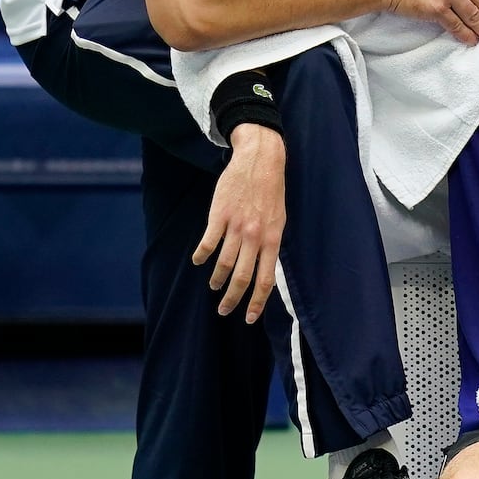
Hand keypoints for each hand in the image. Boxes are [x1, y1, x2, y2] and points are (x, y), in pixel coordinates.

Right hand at [191, 124, 285, 322]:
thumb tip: (265, 269)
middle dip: (232, 298)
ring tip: (214, 285)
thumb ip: (271, 244)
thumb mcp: (279, 219)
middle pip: (242, 277)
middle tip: (223, 310)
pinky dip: (202, 256)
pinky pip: (208, 242)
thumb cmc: (271, 191)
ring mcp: (236, 226)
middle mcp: (255, 236)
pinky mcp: (220, 215)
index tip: (249, 318)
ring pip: (224, 263)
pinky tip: (199, 261)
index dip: (257, 302)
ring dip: (217, 278)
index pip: (265, 280)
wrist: (260, 161)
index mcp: (273, 239)